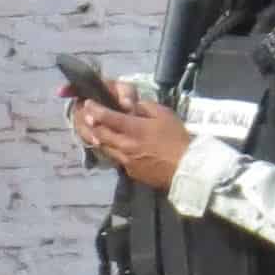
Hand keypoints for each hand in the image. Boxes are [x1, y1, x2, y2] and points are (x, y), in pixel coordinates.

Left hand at [73, 89, 190, 189]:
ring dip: (98, 138)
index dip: (95, 109)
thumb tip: (130, 105)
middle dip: (91, 124)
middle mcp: (125, 145)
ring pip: (104, 147)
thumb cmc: (177, 139)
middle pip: (100, 134)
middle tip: (88, 117)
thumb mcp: (165, 115)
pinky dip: (111, 150)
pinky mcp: (129, 171)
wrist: (186, 168)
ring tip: (97, 130)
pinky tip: (115, 146)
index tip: (88, 103)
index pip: (108, 117)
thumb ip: (145, 108)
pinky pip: (115, 158)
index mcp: (134, 129)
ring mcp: (125, 160)